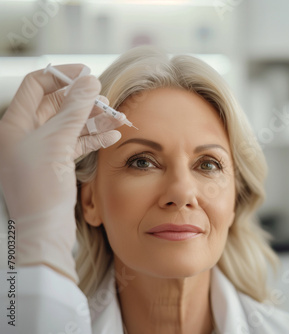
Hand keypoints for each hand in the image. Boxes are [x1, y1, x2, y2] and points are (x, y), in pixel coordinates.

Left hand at [0, 64, 121, 281]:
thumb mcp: (57, 141)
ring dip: (93, 119)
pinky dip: (93, 137)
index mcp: (14, 124)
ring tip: (115, 118)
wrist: (43, 228)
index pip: (36, 85)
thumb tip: (90, 82)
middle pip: (56, 104)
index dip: (62, 76)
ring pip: (70, 124)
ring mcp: (41, 149)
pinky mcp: (55, 164)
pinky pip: (75, 142)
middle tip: (105, 100)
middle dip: (83, 100)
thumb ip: (75, 109)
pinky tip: (111, 135)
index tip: (87, 74)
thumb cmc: (40, 187)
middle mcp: (25, 134)